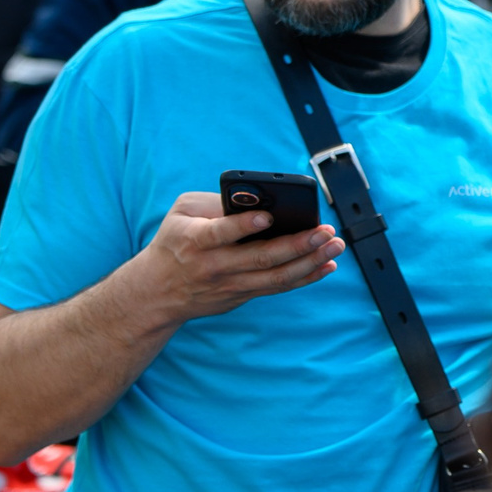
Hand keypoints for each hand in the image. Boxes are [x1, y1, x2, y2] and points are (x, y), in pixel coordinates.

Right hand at [128, 193, 340, 323]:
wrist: (156, 292)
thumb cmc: (174, 242)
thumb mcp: (181, 214)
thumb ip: (214, 203)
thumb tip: (255, 197)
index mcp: (195, 240)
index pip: (220, 233)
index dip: (243, 225)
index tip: (267, 216)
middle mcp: (214, 265)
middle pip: (260, 258)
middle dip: (297, 244)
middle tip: (325, 231)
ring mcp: (230, 284)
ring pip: (275, 277)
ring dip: (310, 262)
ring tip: (334, 246)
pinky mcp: (242, 295)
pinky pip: (278, 287)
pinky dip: (305, 277)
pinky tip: (327, 265)